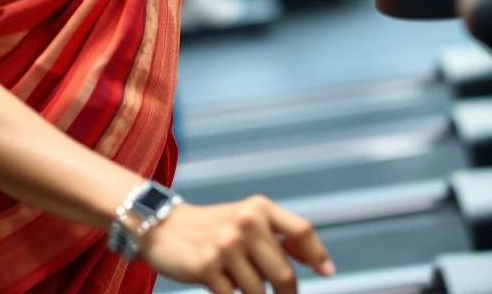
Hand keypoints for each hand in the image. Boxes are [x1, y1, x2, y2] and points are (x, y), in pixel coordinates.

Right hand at [137, 196, 333, 293]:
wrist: (164, 227)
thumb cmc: (213, 228)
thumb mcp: (246, 220)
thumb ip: (278, 237)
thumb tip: (317, 261)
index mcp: (260, 207)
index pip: (301, 230)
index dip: (318, 254)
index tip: (328, 273)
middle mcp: (246, 221)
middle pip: (284, 274)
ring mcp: (226, 244)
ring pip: (260, 292)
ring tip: (242, 285)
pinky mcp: (208, 266)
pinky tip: (225, 289)